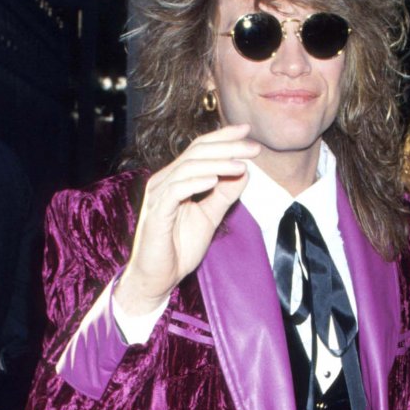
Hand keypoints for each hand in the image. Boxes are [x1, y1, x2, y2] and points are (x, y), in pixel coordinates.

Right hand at [115, 124, 260, 314]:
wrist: (159, 278)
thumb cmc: (179, 247)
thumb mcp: (210, 216)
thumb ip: (225, 194)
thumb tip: (245, 171)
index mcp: (176, 178)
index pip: (200, 149)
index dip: (223, 137)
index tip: (247, 131)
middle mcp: (165, 181)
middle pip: (196, 153)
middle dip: (227, 147)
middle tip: (253, 148)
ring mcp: (158, 195)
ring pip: (187, 168)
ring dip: (217, 164)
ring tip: (241, 166)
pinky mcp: (156, 212)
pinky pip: (175, 190)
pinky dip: (195, 182)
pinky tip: (214, 180)